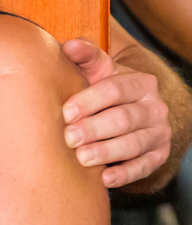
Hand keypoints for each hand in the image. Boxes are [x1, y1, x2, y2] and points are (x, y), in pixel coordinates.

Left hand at [61, 39, 169, 186]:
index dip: (90, 100)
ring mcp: (159, 133)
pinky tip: (105, 179)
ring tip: (82, 158)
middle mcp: (154, 108)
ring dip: (107, 152)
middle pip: (124, 118)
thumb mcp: (98, 71)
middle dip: (95, 128)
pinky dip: (125, 174)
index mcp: (140, 83)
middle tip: (69, 138)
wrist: (129, 111)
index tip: (66, 112)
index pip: (116, 89)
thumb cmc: (105, 90)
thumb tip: (69, 46)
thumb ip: (85, 57)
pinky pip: (144, 167)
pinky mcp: (158, 156)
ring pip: (134, 144)